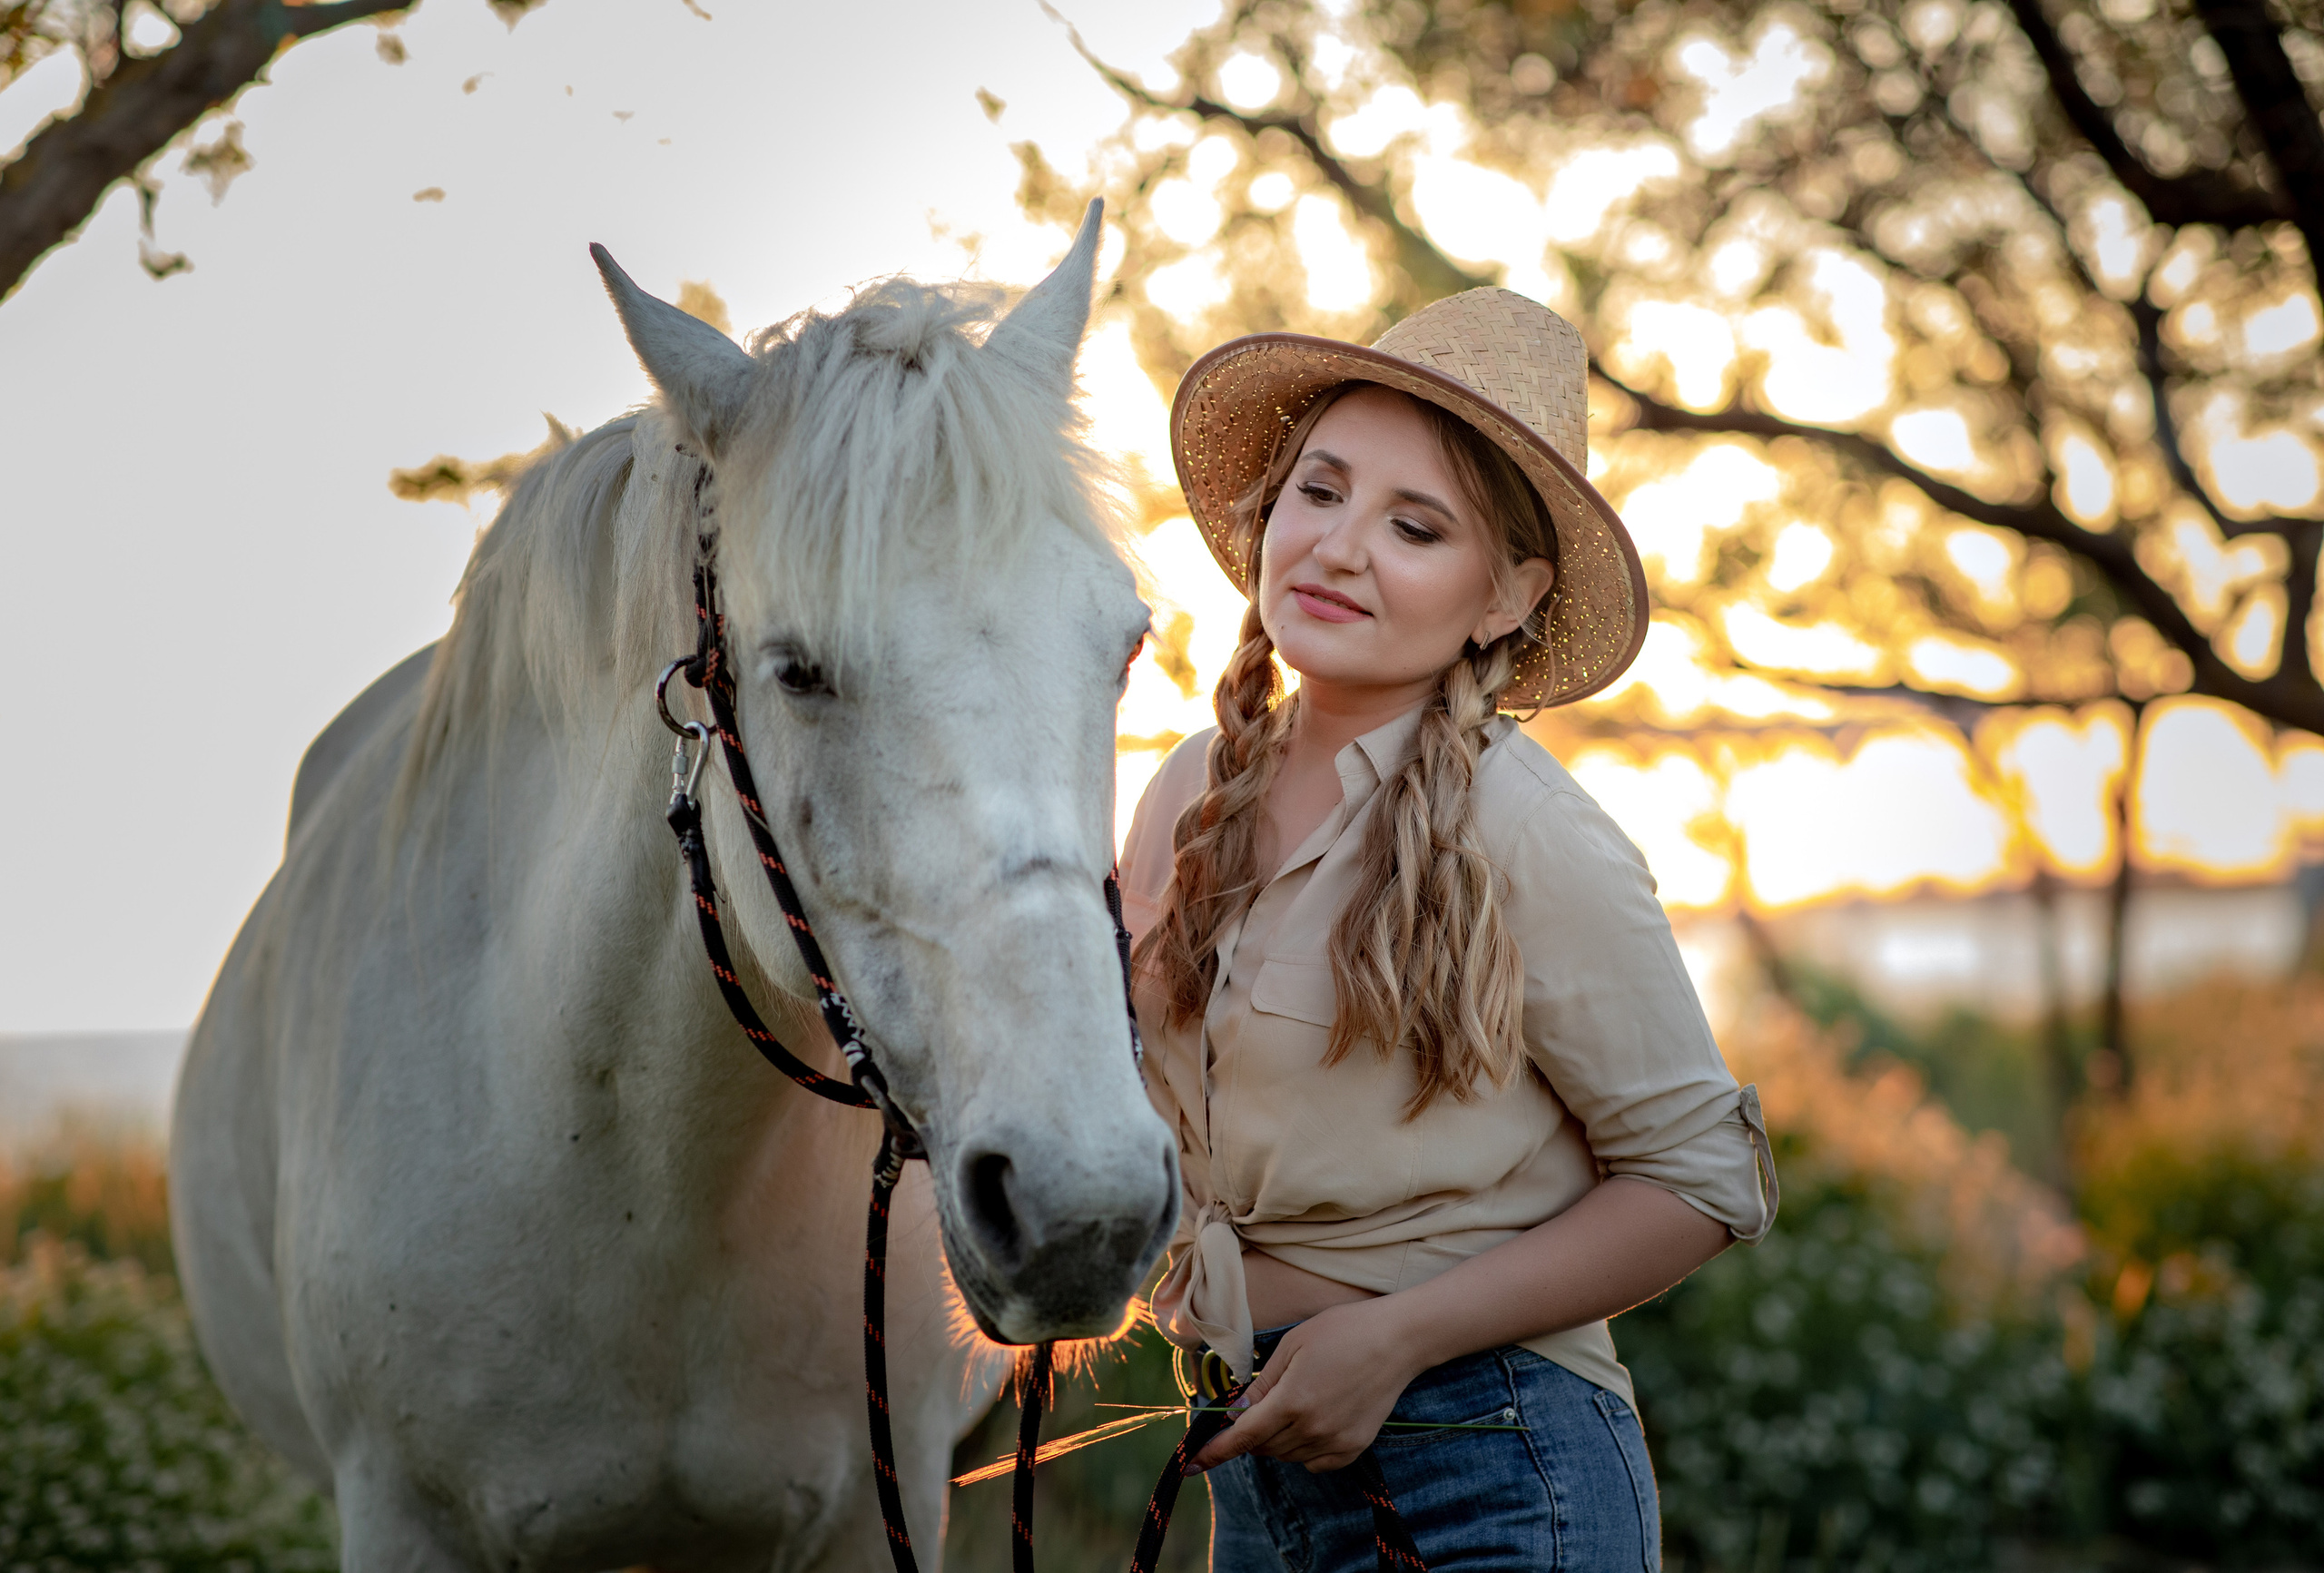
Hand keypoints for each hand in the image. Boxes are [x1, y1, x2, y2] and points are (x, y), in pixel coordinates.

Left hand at [1184, 1300, 1426, 1474]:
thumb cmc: (1343, 1331)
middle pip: (1263, 1447)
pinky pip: (1314, 1463)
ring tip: (1289, 1404)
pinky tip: (1310, 1423)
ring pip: (1287, 1456)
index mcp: (1292, 1401)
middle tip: (1254, 1407)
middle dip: (1248, 1432)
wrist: (1399, 1340)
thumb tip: (1236, 1413)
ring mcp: (1336, 1441)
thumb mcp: (1293, 1346)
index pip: (1242, 1437)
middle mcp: (1313, 1429)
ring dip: (1275, 1439)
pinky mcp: (1355, 1448)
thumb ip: (1262, 1385)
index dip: (1214, 1451)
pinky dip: (1302, 1450)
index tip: (1191, 1463)